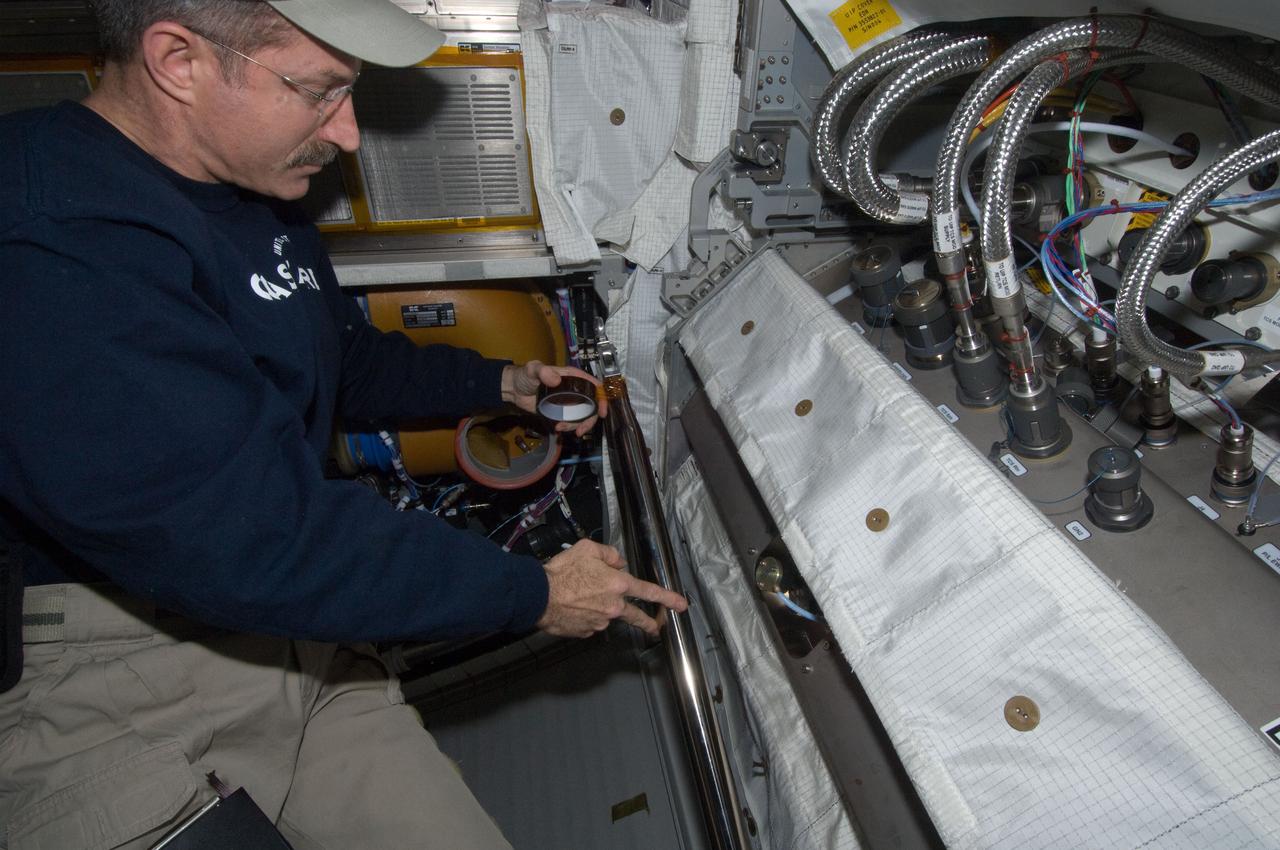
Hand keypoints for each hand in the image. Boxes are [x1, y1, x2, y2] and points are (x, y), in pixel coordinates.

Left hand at [502, 361, 605, 436]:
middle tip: (581, 429)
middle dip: (590, 419)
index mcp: (572, 377)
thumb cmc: (526, 375)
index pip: (594, 386)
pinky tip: (558, 428)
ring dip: (576, 425)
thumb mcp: (533, 369)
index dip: (602, 398)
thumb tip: (556, 380)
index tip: (601, 411)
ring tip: (561, 428)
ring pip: (582, 416)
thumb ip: (543, 371)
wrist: (515, 390)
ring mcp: (569, 402)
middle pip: (592, 405)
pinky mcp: (562, 412)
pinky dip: (568, 427)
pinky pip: (571, 422)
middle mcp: (574, 390)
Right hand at [535, 540, 687, 638]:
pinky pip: (591, 623)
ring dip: (600, 609)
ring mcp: (600, 622)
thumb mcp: (587, 549)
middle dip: (649, 623)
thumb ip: (609, 555)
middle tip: (657, 627)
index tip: (681, 605)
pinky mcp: (586, 633)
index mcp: (618, 584)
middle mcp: (613, 607)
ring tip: (579, 597)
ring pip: (607, 615)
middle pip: (636, 617)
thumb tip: (618, 563)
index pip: (649, 591)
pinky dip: (586, 616)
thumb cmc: (562, 570)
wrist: (538, 596)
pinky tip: (573, 608)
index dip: (668, 598)